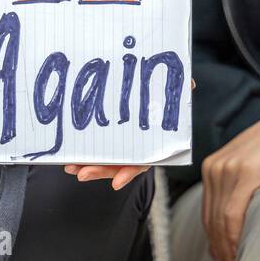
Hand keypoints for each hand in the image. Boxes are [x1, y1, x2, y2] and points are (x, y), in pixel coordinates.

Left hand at [60, 77, 198, 189]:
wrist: (153, 77)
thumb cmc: (164, 87)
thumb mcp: (175, 88)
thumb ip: (182, 88)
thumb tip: (190, 83)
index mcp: (153, 140)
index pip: (142, 161)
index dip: (129, 172)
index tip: (117, 183)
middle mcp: (137, 145)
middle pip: (119, 164)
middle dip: (100, 171)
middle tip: (81, 173)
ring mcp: (121, 142)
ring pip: (104, 159)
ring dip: (87, 165)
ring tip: (70, 167)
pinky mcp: (107, 135)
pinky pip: (96, 147)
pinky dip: (84, 153)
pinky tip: (69, 156)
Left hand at [201, 92, 259, 260]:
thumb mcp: (253, 161)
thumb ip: (240, 181)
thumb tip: (239, 213)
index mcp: (213, 165)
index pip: (207, 212)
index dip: (212, 240)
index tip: (222, 259)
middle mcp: (216, 166)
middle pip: (210, 219)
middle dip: (218, 249)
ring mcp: (229, 168)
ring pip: (219, 221)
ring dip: (225, 249)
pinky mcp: (246, 172)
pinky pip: (232, 213)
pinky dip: (233, 237)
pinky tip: (239, 252)